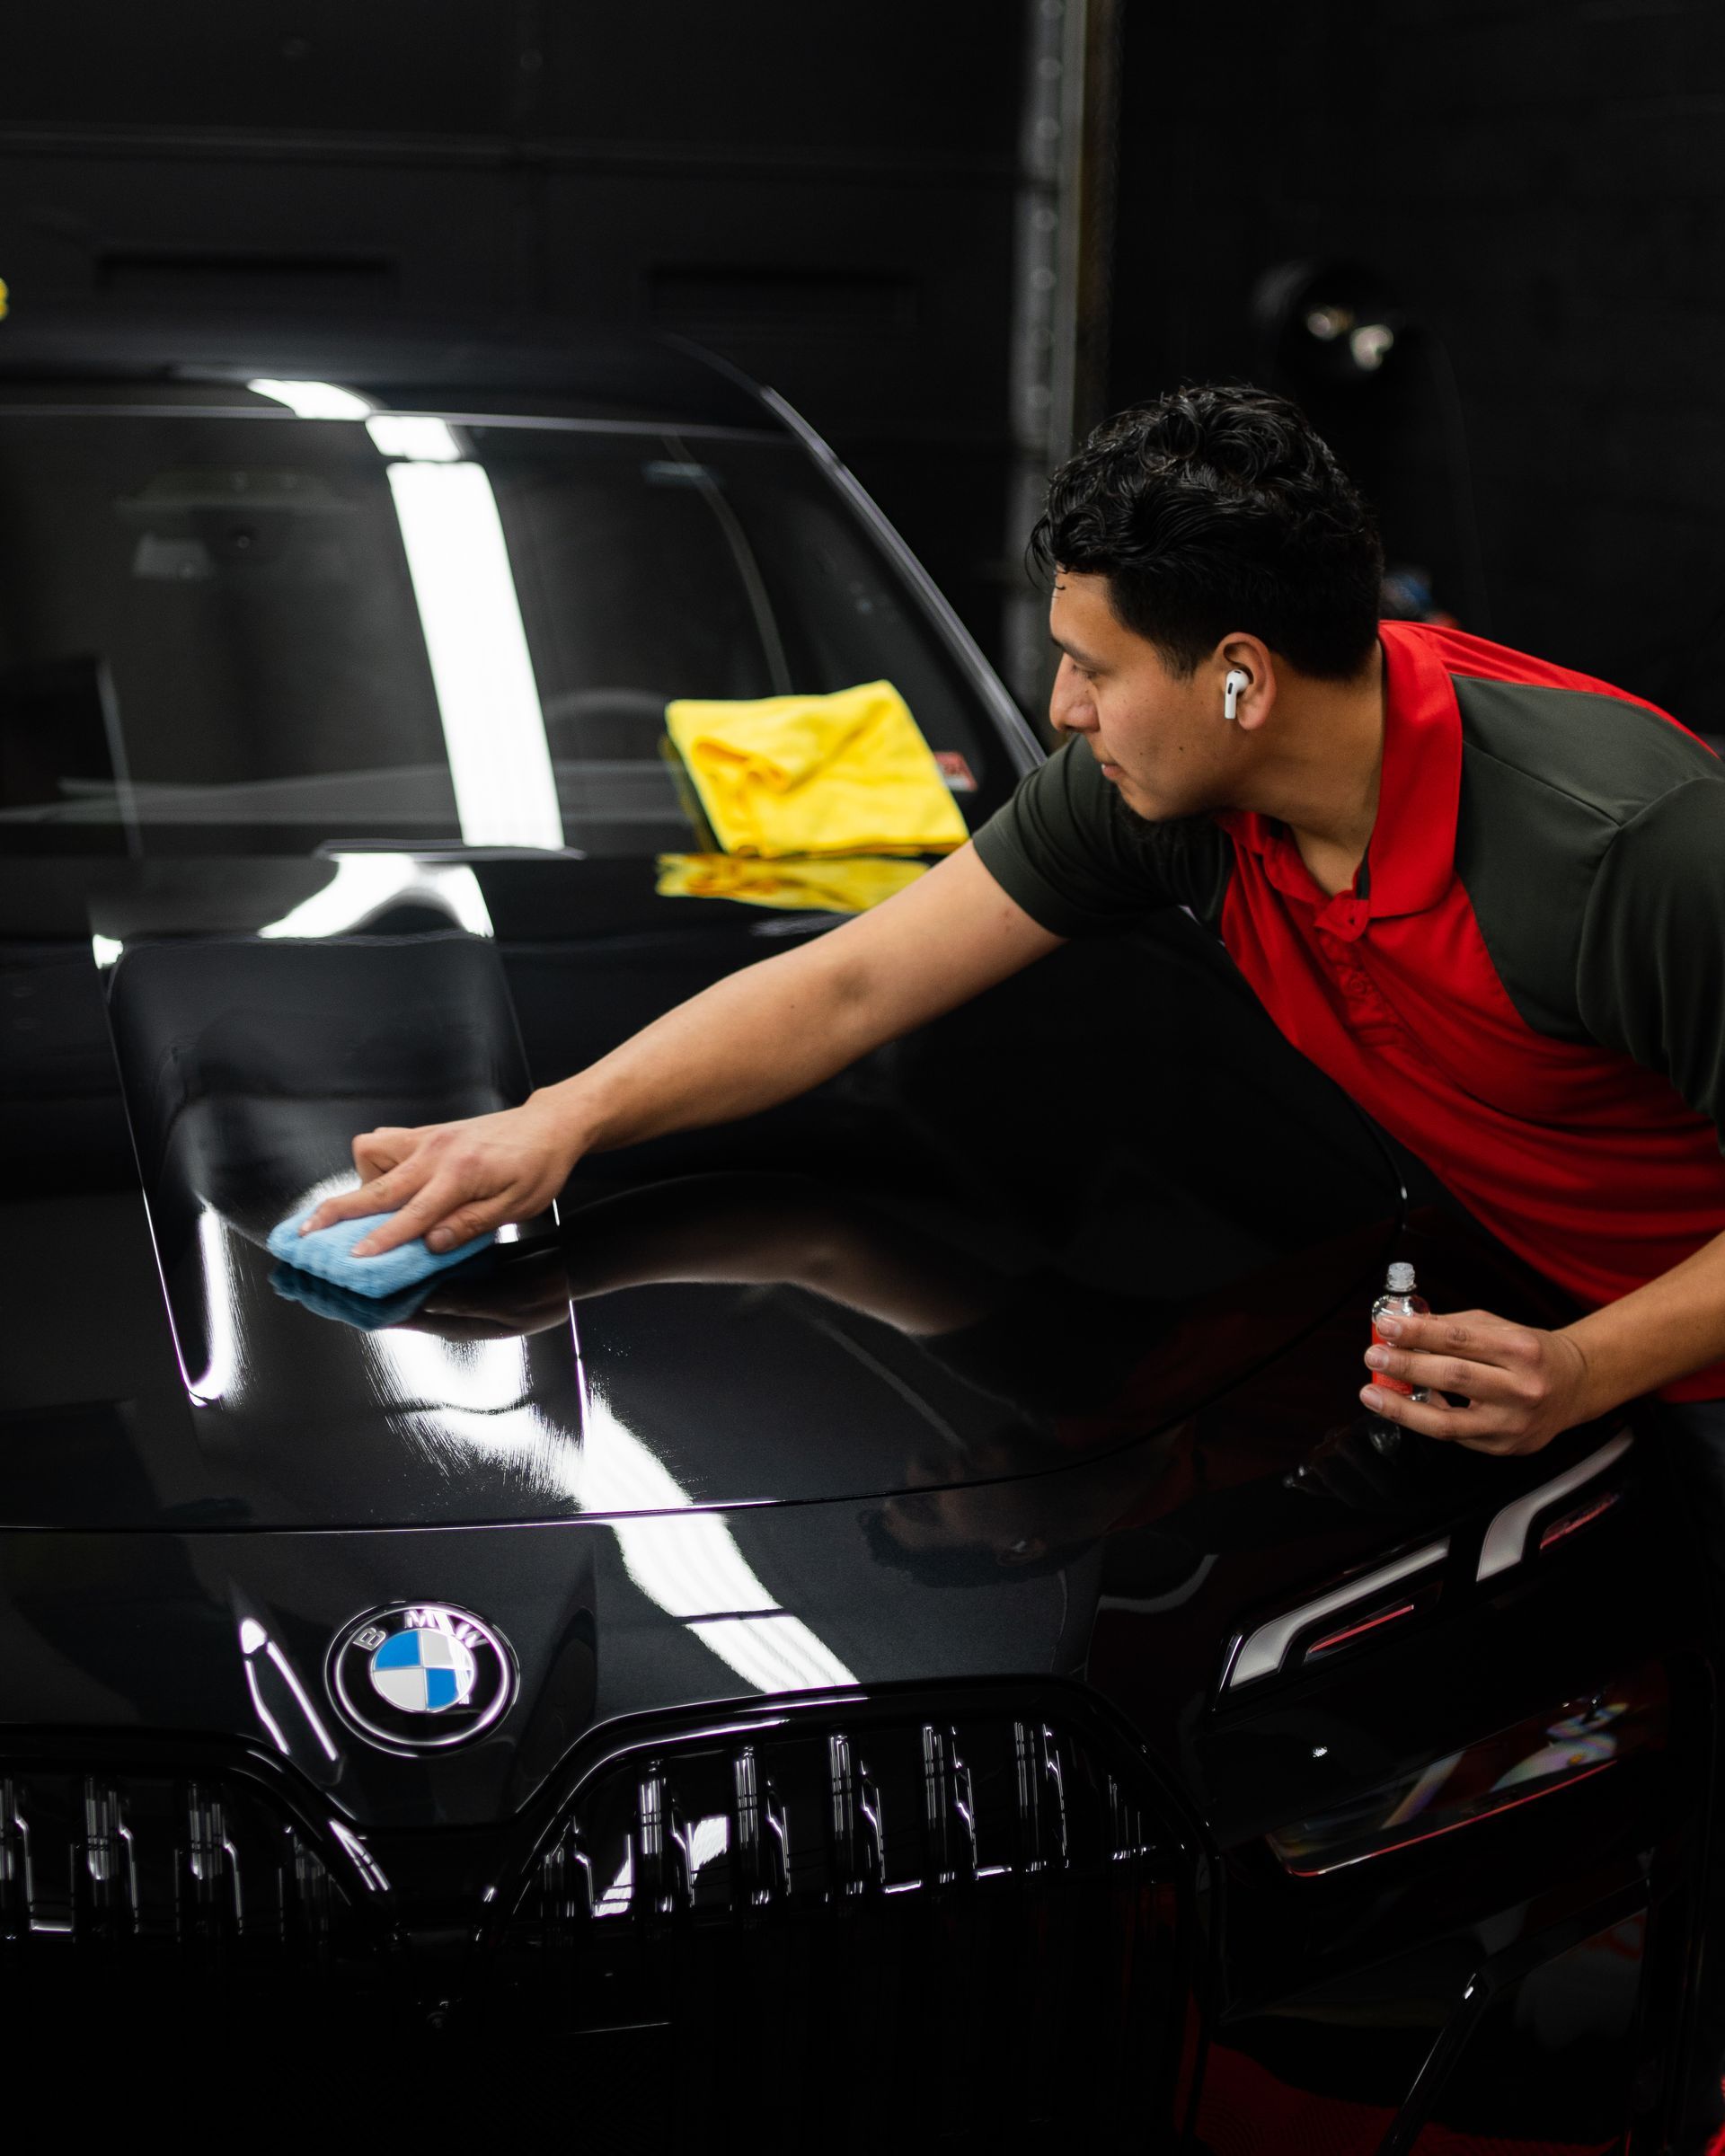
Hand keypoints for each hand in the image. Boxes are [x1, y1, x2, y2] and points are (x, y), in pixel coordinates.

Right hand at [299, 1093, 583, 1258]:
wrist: (548, 1125)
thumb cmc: (537, 1167)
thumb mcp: (516, 1206)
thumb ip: (470, 1225)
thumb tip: (432, 1245)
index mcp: (460, 1176)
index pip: (413, 1215)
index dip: (381, 1239)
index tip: (353, 1257)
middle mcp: (435, 1153)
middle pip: (376, 1186)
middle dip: (338, 1211)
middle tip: (307, 1232)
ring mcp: (427, 1138)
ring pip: (371, 1152)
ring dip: (361, 1181)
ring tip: (369, 1208)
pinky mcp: (426, 1132)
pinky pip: (385, 1142)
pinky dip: (376, 1163)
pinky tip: (389, 1182)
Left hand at [1361, 1308, 1595, 1455]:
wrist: (1575, 1386)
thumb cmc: (1530, 1352)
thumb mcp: (1497, 1327)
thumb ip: (1451, 1327)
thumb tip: (1402, 1325)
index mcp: (1520, 1350)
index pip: (1459, 1340)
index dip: (1418, 1333)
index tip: (1387, 1326)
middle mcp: (1521, 1388)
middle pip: (1452, 1377)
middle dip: (1406, 1367)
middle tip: (1374, 1357)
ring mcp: (1513, 1423)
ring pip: (1447, 1422)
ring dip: (1402, 1408)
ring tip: (1372, 1394)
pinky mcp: (1504, 1448)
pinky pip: (1455, 1436)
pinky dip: (1426, 1420)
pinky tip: (1406, 1407)